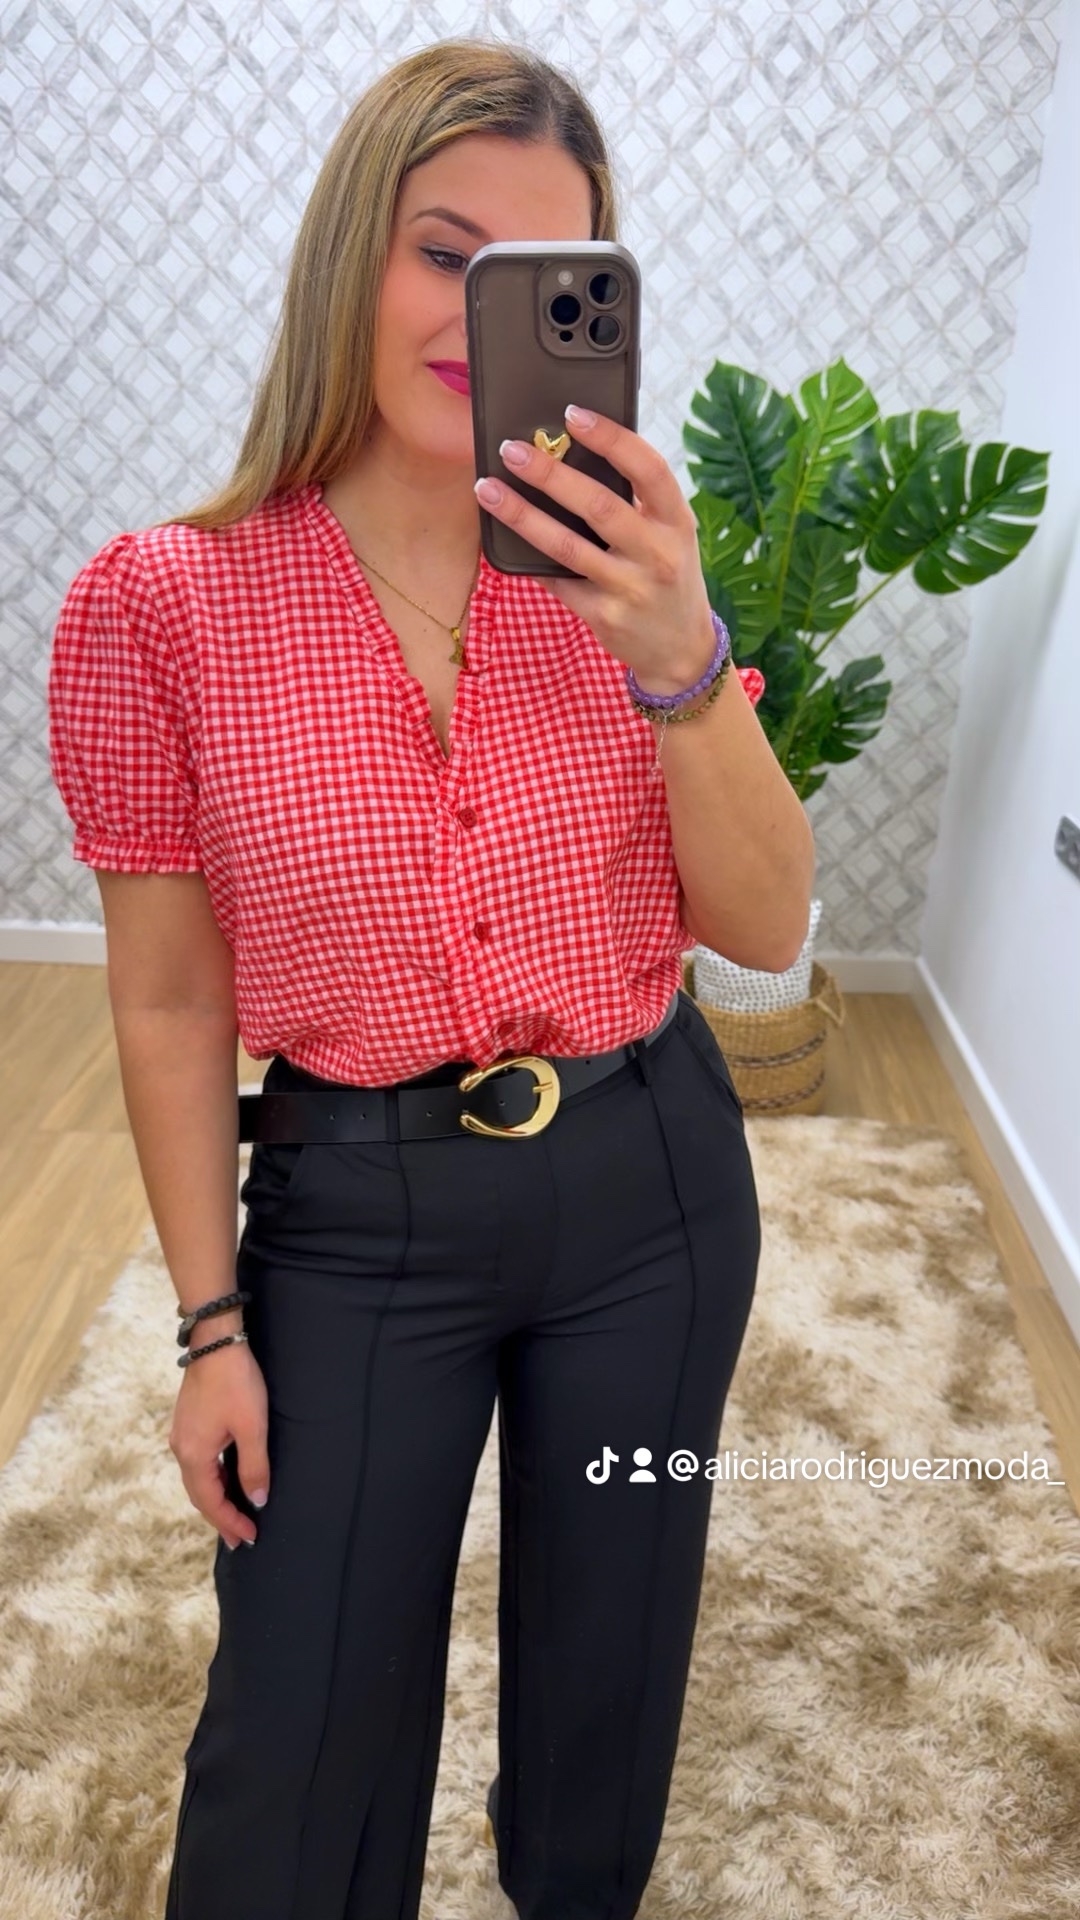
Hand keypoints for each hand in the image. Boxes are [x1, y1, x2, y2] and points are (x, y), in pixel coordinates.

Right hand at [169, 1343, 269, 1550]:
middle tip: (239, 1538)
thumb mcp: (252, 1427)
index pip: (210, 1502)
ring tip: (232, 1517)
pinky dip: (210, 1481)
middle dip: (220, 1518)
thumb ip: (254, 1466)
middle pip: (199, 1495)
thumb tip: (257, 1500)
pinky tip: (223, 1482)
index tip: (249, 1538)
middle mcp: (181, 1449)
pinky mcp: (187, 1423)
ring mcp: (182, 1436)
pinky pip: (197, 1464)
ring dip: (214, 1500)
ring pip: (196, 1480)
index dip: (230, 1522)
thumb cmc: (236, 1383)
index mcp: (195, 1455)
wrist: (215, 1342)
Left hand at [474, 405, 717, 694]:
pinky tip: (503, 539)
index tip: (572, 414)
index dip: (610, 437)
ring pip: (566, 545)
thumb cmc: (668, 575)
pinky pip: (557, 580)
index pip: (648, 468)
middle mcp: (657, 553)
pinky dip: (529, 559)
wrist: (682, 649)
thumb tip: (574, 455)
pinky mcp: (604, 616)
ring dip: (522, 515)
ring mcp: (629, 588)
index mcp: (676, 521)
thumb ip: (638, 501)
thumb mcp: (671, 534)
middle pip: (598, 504)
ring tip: (488, 489)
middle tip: (512, 450)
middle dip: (550, 474)